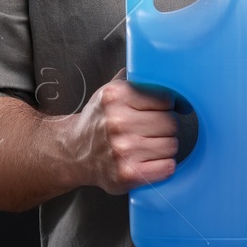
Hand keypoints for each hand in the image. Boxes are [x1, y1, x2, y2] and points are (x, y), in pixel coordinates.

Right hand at [62, 79, 178, 194]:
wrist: (75, 153)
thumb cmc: (99, 121)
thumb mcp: (110, 90)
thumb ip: (136, 77)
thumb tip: (166, 72)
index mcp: (116, 96)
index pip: (165, 98)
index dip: (166, 105)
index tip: (161, 109)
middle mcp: (118, 122)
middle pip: (170, 123)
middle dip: (166, 126)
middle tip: (152, 129)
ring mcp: (123, 150)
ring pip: (172, 145)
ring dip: (165, 146)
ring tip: (149, 144)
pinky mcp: (128, 174)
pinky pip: (167, 167)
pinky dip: (164, 165)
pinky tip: (150, 160)